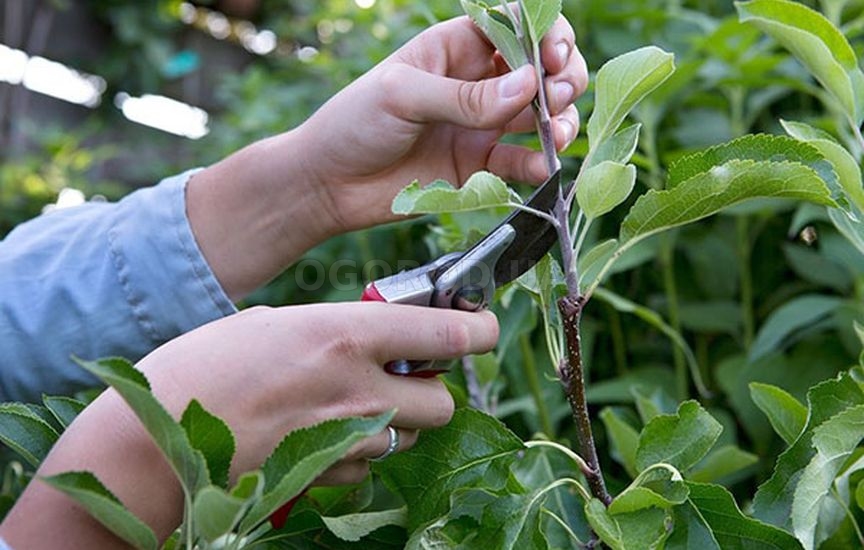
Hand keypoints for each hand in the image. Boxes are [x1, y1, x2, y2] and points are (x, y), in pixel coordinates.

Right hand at [0, 303, 497, 547]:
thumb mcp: (274, 323)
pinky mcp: (329, 478)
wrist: (153, 442)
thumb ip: (336, 330)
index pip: (448, 335)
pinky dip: (358, 451)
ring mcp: (347, 442)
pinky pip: (368, 465)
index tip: (481, 326)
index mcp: (345, 335)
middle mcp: (359, 391)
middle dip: (431, 390)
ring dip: (392, 420)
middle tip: (402, 374)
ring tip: (343, 403)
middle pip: (443, 401)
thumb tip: (374, 338)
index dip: (478, 329)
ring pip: (408, 437)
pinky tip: (317, 434)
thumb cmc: (203, 366)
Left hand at [185, 14, 585, 300]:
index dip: (547, 35)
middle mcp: (476, 83)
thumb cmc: (353, 123)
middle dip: (562, 78)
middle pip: (540, 70)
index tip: (554, 56)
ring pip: (540, 116)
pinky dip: (538, 163)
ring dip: (560, 121)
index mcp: (456, 47)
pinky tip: (543, 166)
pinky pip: (519, 162)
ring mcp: (480, 126)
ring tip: (557, 134)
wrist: (328, 185)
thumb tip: (528, 85)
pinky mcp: (478, 167)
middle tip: (559, 97)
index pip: (516, 27)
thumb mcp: (402, 96)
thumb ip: (464, 96)